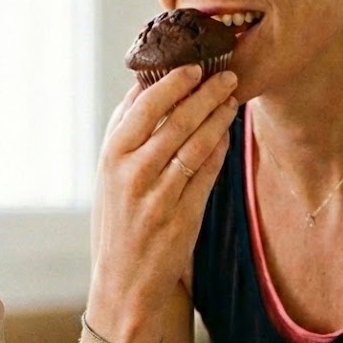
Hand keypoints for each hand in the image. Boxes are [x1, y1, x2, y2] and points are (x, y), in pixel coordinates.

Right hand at [89, 66, 237, 339]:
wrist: (123, 283)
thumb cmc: (118, 222)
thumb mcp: (110, 175)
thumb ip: (127, 134)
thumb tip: (147, 85)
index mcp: (110, 156)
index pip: (142, 103)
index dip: (171, 79)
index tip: (192, 60)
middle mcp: (130, 172)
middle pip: (174, 117)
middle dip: (203, 90)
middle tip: (225, 72)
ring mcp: (157, 194)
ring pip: (195, 141)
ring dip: (217, 114)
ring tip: (232, 96)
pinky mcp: (182, 215)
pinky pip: (207, 171)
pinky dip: (220, 147)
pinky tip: (228, 131)